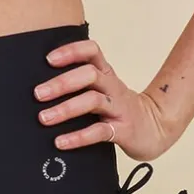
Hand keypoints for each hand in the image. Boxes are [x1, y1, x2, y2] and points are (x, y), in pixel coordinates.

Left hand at [34, 34, 179, 162]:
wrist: (156, 128)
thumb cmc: (118, 107)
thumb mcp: (103, 88)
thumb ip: (80, 83)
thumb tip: (40, 85)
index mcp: (106, 73)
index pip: (92, 51)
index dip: (71, 51)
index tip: (48, 59)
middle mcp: (112, 87)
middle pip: (89, 74)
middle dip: (61, 83)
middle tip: (38, 94)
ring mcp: (119, 108)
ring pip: (93, 101)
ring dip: (65, 109)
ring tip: (44, 118)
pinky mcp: (123, 130)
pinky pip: (100, 131)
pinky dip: (78, 137)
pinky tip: (61, 142)